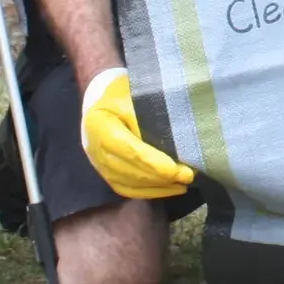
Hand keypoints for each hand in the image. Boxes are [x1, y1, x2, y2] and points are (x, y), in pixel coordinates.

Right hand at [80, 69, 195, 199]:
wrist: (100, 96)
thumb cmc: (122, 91)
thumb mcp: (135, 95)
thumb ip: (148, 118)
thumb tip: (172, 142)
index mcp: (100, 124)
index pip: (129, 150)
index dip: (154, 163)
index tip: (177, 169)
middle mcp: (95, 148)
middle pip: (129, 170)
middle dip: (161, 177)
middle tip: (188, 176)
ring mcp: (98, 163)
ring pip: (128, 183)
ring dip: (157, 187)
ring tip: (183, 183)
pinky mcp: (105, 172)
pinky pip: (126, 188)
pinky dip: (148, 192)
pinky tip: (169, 189)